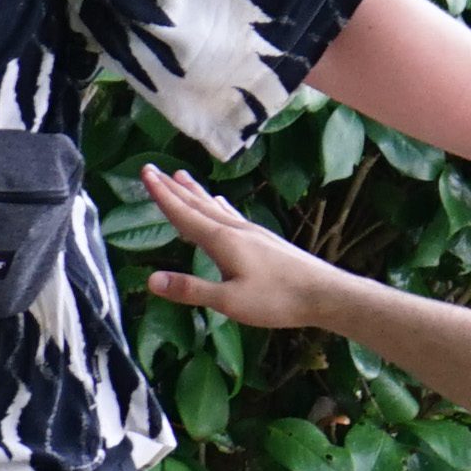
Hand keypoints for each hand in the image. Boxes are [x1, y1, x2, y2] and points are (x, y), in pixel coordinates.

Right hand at [137, 164, 374, 331]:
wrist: (325, 293)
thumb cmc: (277, 299)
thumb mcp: (229, 301)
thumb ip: (191, 289)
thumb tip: (151, 280)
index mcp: (223, 241)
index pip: (185, 215)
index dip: (163, 196)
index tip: (145, 174)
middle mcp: (235, 230)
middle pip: (198, 205)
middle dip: (174, 189)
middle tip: (153, 170)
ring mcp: (252, 233)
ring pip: (216, 207)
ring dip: (195, 193)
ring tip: (181, 177)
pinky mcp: (264, 240)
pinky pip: (232, 215)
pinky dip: (219, 205)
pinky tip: (221, 202)